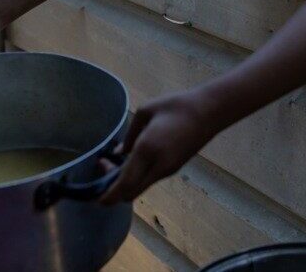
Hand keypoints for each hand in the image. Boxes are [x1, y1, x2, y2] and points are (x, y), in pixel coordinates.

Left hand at [99, 90, 216, 203]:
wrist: (208, 112)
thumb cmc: (175, 106)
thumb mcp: (146, 112)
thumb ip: (130, 135)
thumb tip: (119, 153)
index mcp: (147, 150)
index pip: (125, 183)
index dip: (109, 195)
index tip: (98, 199)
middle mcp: (157, 166)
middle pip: (130, 192)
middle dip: (114, 189)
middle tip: (106, 166)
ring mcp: (168, 169)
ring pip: (140, 186)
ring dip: (126, 181)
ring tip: (117, 159)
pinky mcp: (175, 168)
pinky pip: (150, 178)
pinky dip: (138, 175)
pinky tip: (134, 158)